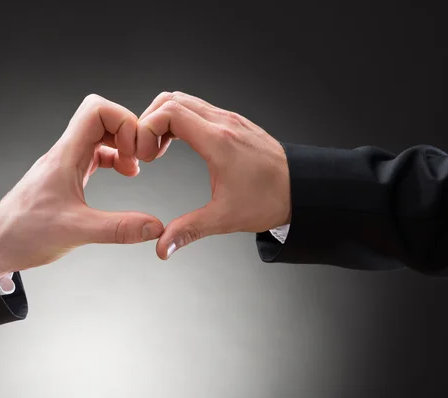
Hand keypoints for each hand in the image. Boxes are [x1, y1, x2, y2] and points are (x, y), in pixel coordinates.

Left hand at [0, 94, 164, 276]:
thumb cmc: (24, 232)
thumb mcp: (76, 231)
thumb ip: (117, 228)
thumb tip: (154, 227)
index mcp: (65, 155)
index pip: (97, 110)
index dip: (124, 121)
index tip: (135, 150)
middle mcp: (66, 153)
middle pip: (102, 116)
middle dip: (127, 131)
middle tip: (139, 157)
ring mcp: (66, 162)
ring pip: (100, 135)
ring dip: (122, 145)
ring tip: (134, 169)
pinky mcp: (68, 175)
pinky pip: (96, 153)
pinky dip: (114, 159)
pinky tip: (123, 175)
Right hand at [121, 91, 290, 259]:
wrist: (302, 189)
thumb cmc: (269, 200)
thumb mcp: (224, 218)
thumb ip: (189, 230)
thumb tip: (162, 248)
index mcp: (218, 141)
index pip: (169, 112)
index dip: (146, 129)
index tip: (145, 155)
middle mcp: (223, 122)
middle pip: (170, 99)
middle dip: (149, 122)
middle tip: (146, 151)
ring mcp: (229, 119)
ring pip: (184, 100)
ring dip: (163, 119)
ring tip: (159, 149)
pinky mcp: (233, 123)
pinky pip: (198, 108)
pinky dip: (179, 120)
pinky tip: (178, 145)